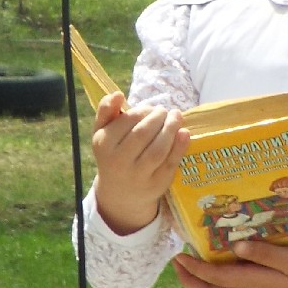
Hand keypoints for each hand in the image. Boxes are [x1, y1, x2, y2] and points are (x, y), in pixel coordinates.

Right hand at [89, 90, 187, 235]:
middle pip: (143, 134)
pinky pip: (170, 164)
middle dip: (159, 118)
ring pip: (158, 150)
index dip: (144, 110)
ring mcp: (138, 176)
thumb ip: (106, 110)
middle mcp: (118, 162)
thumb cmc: (113, 153)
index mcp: (103, 145)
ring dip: (171, 129)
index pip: (128, 121)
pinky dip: (180, 147)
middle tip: (166, 111)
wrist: (120, 193)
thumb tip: (117, 94)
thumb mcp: (103, 132)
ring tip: (177, 117)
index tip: (152, 108)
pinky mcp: (156, 185)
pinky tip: (184, 133)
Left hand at [173, 238, 287, 287]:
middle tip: (177, 262)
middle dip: (191, 280)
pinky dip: (219, 277)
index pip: (219, 278)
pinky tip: (223, 260)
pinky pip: (233, 286)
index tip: (180, 255)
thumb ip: (267, 255)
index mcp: (257, 281)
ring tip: (192, 263)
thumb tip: (236, 247)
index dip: (196, 269)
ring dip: (202, 280)